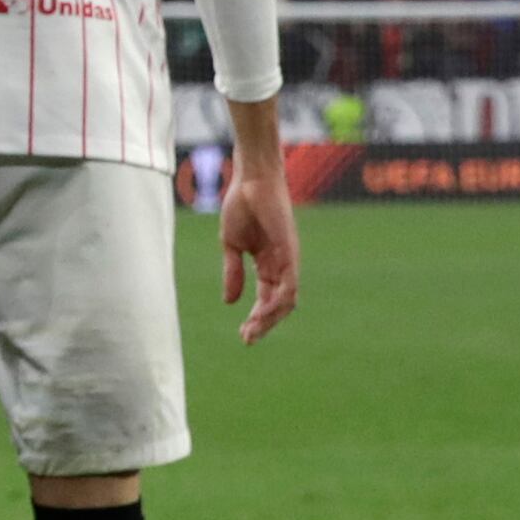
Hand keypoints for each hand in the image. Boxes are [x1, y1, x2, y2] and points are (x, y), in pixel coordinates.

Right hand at [220, 157, 301, 341]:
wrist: (251, 180)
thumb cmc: (241, 205)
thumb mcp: (231, 245)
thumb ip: (233, 273)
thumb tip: (230, 302)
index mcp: (267, 264)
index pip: (266, 299)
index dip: (256, 319)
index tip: (243, 335)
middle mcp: (281, 265)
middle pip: (279, 305)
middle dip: (263, 325)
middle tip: (247, 340)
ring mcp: (288, 259)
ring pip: (286, 300)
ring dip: (270, 318)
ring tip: (253, 331)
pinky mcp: (289, 252)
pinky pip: (289, 284)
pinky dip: (278, 301)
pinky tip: (263, 313)